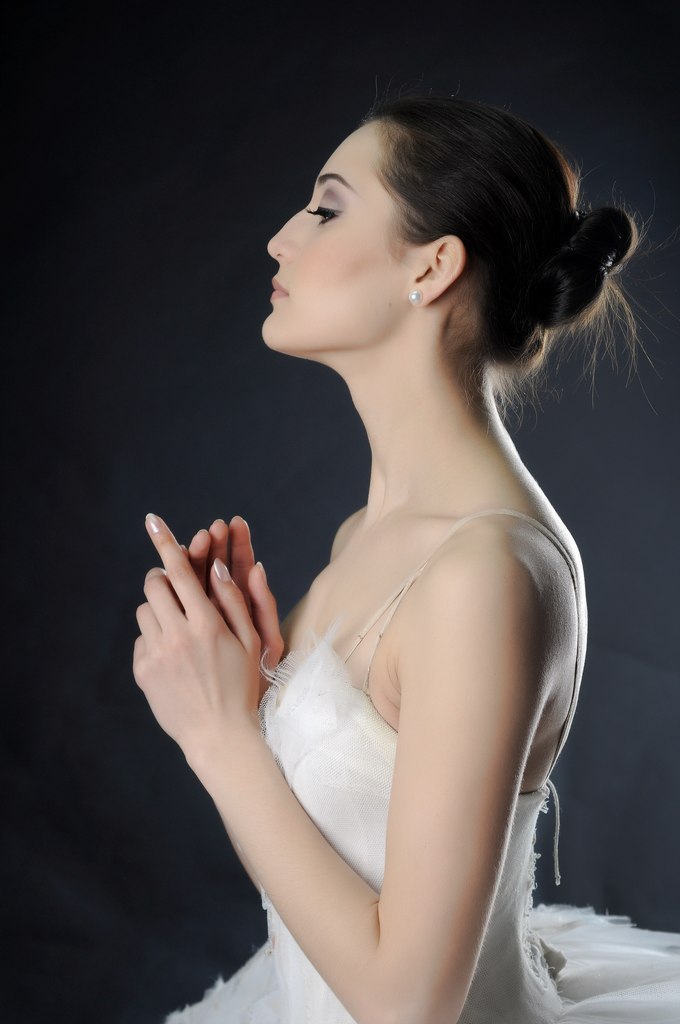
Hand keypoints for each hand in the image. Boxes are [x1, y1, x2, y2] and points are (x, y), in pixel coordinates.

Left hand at [133, 513, 264, 756]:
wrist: (219, 735)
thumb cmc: (242, 686)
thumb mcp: (251, 641)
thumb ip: (234, 600)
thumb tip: (217, 566)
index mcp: (207, 624)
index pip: (181, 572)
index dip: (166, 543)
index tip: (152, 520)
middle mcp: (178, 635)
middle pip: (155, 585)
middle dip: (163, 579)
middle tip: (175, 586)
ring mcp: (156, 654)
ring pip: (144, 610)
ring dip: (159, 610)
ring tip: (180, 629)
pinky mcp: (142, 671)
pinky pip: (142, 638)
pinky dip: (155, 638)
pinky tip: (175, 658)